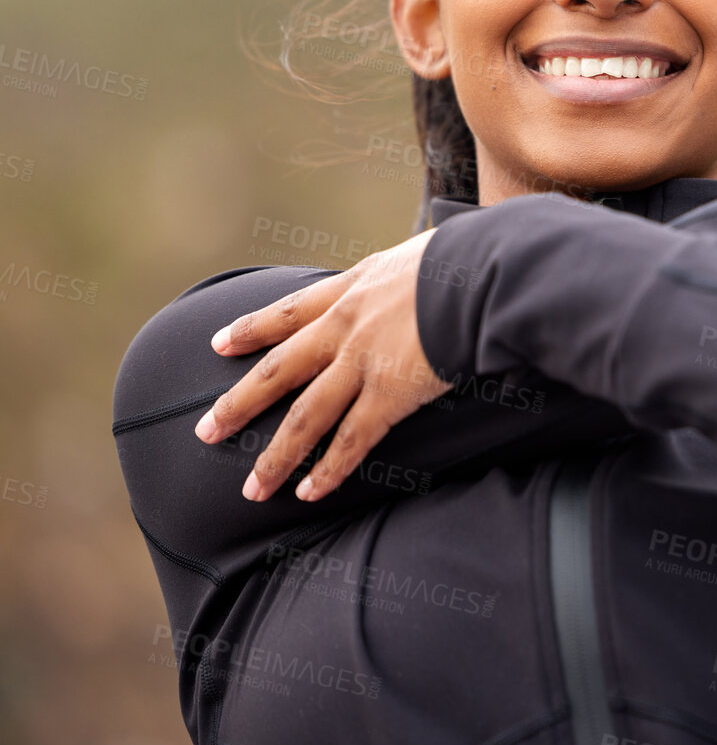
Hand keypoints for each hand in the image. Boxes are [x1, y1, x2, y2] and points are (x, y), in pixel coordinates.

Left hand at [193, 227, 451, 501]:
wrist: (482, 275)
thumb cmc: (466, 258)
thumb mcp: (420, 252)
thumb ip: (407, 271)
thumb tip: (422, 269)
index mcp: (353, 288)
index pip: (289, 311)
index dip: (251, 329)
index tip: (218, 344)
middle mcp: (346, 326)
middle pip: (279, 370)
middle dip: (239, 403)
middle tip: (206, 430)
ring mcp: (363, 362)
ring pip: (306, 417)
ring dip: (276, 455)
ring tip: (252, 488)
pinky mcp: (390, 393)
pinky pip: (352, 439)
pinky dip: (329, 469)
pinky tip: (309, 492)